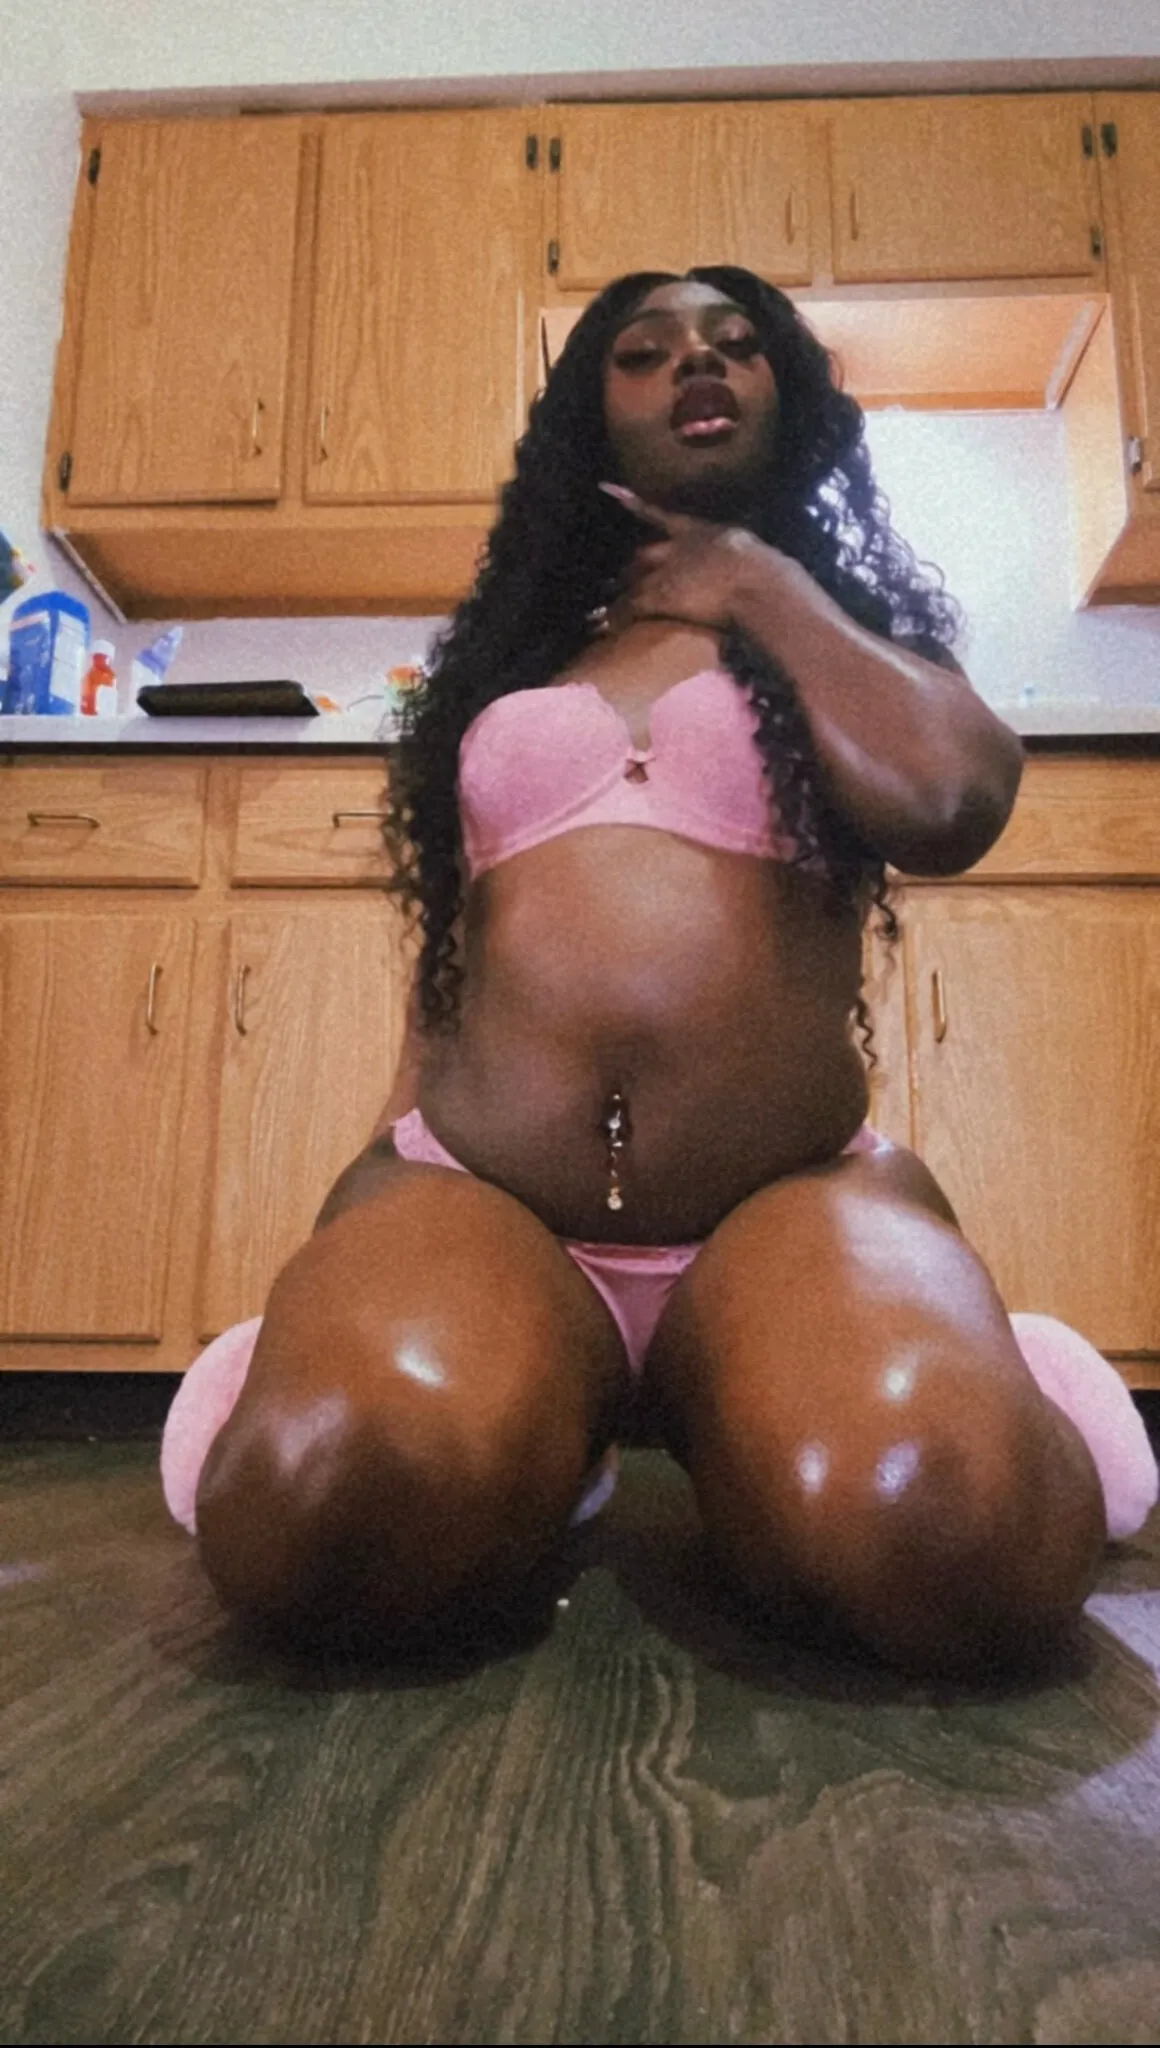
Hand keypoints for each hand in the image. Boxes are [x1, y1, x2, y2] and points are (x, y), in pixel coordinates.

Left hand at [598, 482, 773, 631]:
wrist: (757, 582)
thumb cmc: (765, 571)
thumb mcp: (750, 551)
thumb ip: (741, 552)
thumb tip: (755, 561)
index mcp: (702, 531)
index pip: (661, 515)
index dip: (635, 504)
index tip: (608, 490)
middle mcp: (678, 546)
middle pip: (645, 553)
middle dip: (634, 566)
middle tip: (620, 579)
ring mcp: (666, 570)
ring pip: (635, 579)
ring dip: (623, 593)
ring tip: (608, 610)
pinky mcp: (660, 594)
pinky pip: (632, 604)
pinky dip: (620, 615)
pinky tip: (609, 625)